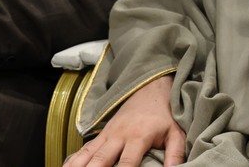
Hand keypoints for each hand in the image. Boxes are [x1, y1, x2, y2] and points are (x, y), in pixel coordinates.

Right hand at [64, 75, 184, 166]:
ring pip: (86, 155)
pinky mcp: (100, 135)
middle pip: (100, 160)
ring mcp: (106, 135)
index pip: (127, 163)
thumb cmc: (164, 115)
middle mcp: (118, 136)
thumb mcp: (176, 132)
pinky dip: (72, 161)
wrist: (150, 89)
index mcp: (139, 137)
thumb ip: (175, 153)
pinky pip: (83, 149)